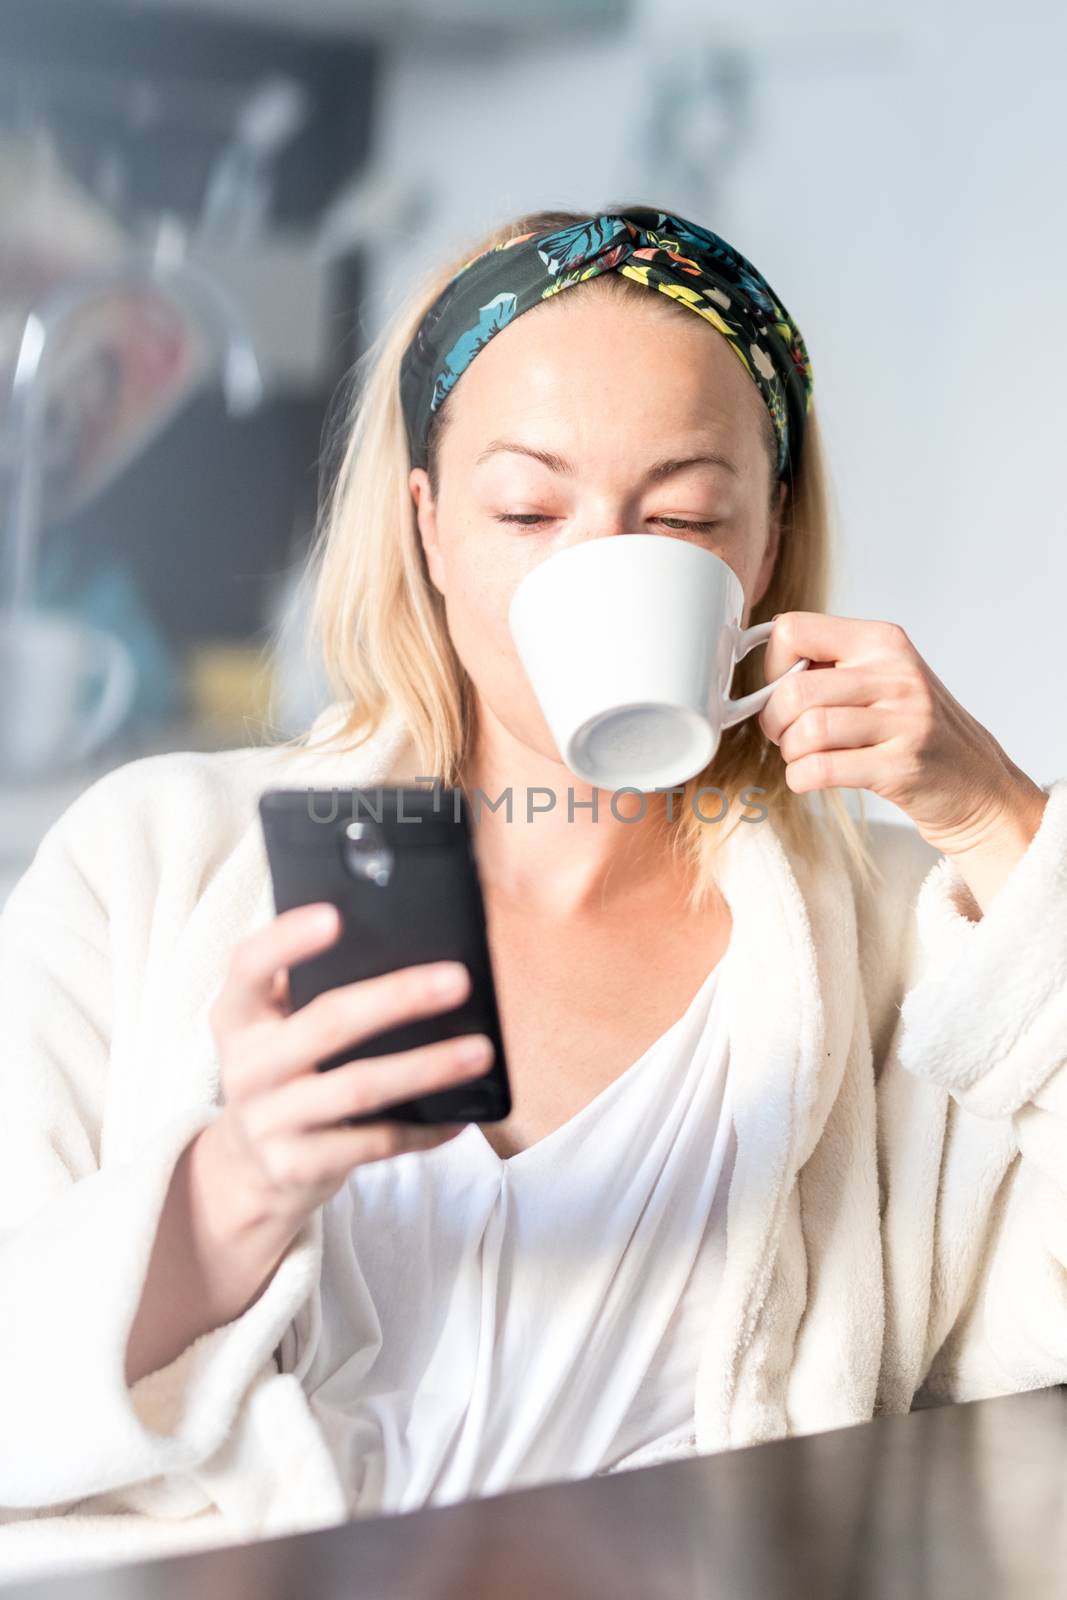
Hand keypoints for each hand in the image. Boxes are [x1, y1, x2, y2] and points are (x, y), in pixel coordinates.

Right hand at [207, 903, 492, 1234]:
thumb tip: (405, 945)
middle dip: (397, 998)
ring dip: (426, 1067)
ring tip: (480, 1051)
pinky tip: (460, 1115)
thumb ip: (310, 988)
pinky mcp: (296, 1165)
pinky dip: (422, 1129)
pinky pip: (373, 1144)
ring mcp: (268, 1121)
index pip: (249, 965)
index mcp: (237, 1015)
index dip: (287, 939)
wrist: (249, 1167)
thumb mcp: (275, 1026)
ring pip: (358, 1087)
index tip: (335, 915)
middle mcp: (245, 1066)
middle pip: (326, 1023)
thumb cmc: (283, 1069)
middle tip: (457, 980)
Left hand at [758, 612, 1047, 908]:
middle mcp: (895, 673)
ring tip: (802, 757)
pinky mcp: (901, 766)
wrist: (974, 781)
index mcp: (881, 641)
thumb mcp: (881, 677)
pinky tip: (807, 778)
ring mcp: (903, 720)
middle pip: (794, 689)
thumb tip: (760, 661)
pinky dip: (800, 778)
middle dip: (773, 720)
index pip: (793, 629)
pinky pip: (823, 769)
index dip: (772, 665)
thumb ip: (829, 664)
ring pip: (807, 729)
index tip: (781, 688)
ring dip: (789, 752)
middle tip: (783, 734)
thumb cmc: (913, 728)